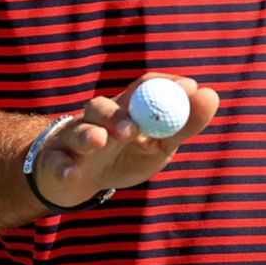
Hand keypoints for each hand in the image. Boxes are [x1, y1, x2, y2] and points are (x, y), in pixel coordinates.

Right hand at [32, 74, 218, 207]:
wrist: (78, 179)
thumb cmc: (125, 155)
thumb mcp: (159, 145)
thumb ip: (184, 125)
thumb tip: (211, 95)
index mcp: (127, 108)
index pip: (143, 86)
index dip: (164, 85)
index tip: (189, 88)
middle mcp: (99, 117)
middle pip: (106, 105)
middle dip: (121, 113)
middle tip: (135, 126)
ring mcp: (75, 138)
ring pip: (79, 129)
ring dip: (90, 134)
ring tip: (100, 141)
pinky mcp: (54, 161)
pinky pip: (56, 162)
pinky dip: (64, 167)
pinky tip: (72, 172)